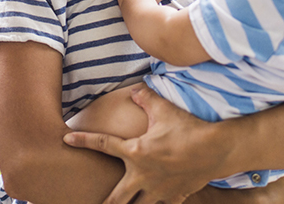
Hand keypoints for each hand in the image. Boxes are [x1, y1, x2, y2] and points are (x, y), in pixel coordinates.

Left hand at [63, 85, 214, 203]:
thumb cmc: (189, 128)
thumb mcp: (164, 109)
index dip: (83, 140)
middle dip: (104, 203)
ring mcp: (160, 190)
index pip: (103, 145)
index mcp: (136, 153)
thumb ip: (145, 99)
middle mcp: (144, 176)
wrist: (217, 149)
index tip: (66, 139)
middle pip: (117, 198)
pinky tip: (154, 202)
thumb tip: (134, 91)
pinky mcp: (176, 197)